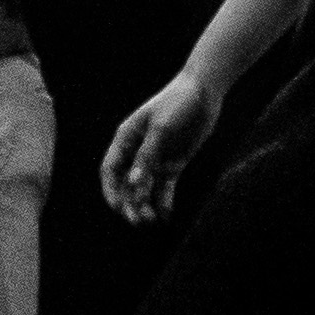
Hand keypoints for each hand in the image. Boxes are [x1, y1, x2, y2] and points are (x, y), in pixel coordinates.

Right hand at [101, 72, 216, 223]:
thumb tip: (134, 185)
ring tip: (152, 222)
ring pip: (144, 189)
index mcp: (125, 139)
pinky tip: (166, 216)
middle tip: (138, 222)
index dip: (111, 191)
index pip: (110, 170)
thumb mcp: (161, 129)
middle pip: (126, 184)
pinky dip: (164, 202)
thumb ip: (147, 157)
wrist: (203, 92)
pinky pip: (164, 188)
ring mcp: (155, 159)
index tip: (118, 208)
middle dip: (129, 204)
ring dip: (145, 206)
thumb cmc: (176, 104)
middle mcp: (136, 152)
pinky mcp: (173, 164)